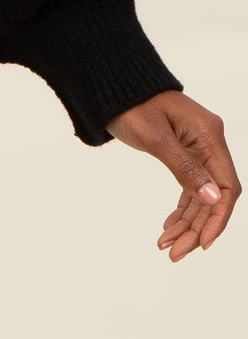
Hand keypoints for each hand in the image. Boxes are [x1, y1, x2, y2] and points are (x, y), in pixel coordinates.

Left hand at [105, 89, 239, 260]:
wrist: (111, 84)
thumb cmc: (130, 103)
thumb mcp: (155, 137)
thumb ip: (184, 168)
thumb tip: (214, 199)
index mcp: (209, 135)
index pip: (228, 186)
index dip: (218, 218)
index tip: (202, 245)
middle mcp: (208, 142)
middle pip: (213, 196)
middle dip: (196, 228)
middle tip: (173, 254)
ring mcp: (197, 148)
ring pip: (200, 196)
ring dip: (186, 223)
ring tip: (165, 246)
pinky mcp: (183, 153)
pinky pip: (189, 187)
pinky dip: (180, 209)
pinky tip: (167, 227)